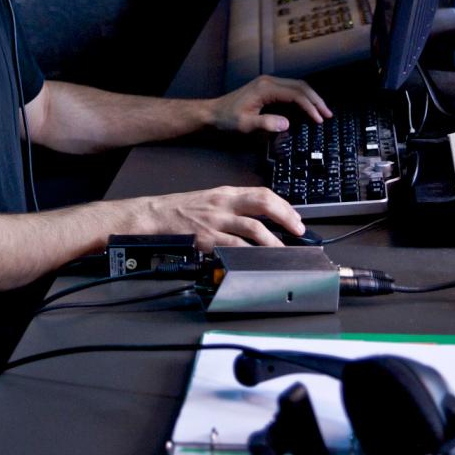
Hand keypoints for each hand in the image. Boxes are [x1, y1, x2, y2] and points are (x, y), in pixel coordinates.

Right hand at [135, 185, 303, 251]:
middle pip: (263, 204)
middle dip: (285, 217)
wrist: (155, 215)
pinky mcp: (208, 237)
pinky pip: (235, 246)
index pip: (262, 193)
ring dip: (273, 241)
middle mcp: (224, 204)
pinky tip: (258, 260)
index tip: (296, 218)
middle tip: (299, 230)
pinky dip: (250, 254)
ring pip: (253, 228)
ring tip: (284, 252)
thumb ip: (234, 207)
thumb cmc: (181, 209)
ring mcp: (216, 220)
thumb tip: (259, 220)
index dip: (284, 206)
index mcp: (226, 193)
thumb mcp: (211, 200)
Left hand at [207, 75, 331, 133]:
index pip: (295, 94)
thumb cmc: (227, 119)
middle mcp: (269, 82)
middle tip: (328, 115)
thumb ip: (265, 123)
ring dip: (311, 98)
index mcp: (265, 88)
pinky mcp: (267, 88)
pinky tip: (308, 109)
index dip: (310, 107)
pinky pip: (290, 90)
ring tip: (323, 112)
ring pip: (297, 86)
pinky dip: (302, 98)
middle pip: (300, 86)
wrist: (213, 113)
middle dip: (316, 100)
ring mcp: (268, 83)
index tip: (320, 120)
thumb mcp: (245, 124)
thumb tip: (287, 123)